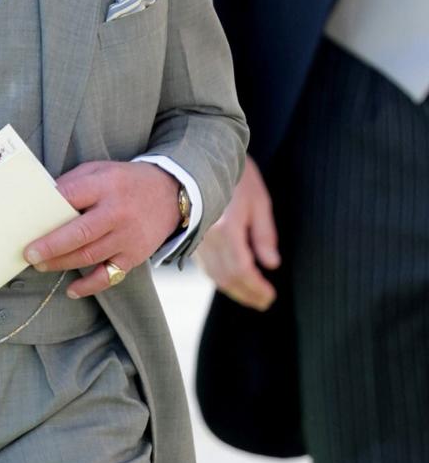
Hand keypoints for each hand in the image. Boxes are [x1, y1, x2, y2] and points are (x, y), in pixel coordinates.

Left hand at [24, 160, 181, 298]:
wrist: (169, 194)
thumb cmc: (124, 182)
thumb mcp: (100, 170)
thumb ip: (73, 183)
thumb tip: (41, 201)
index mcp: (106, 185)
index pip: (72, 195)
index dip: (49, 206)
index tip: (27, 217)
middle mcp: (118, 212)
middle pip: (80, 232)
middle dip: (51, 245)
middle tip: (28, 254)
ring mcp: (127, 237)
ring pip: (89, 255)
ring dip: (62, 263)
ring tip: (40, 265)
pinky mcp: (134, 256)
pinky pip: (109, 276)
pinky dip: (89, 285)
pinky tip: (71, 290)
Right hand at [197, 155, 279, 309]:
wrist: (200, 160)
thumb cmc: (236, 175)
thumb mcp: (258, 201)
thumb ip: (264, 235)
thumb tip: (271, 264)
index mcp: (226, 229)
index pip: (242, 269)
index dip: (256, 287)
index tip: (271, 296)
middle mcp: (207, 238)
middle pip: (227, 278)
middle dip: (247, 294)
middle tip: (264, 302)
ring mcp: (196, 239)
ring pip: (214, 275)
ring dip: (234, 290)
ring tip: (252, 297)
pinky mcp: (191, 237)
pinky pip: (206, 266)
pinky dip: (221, 278)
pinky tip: (233, 280)